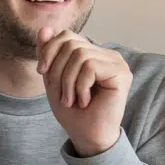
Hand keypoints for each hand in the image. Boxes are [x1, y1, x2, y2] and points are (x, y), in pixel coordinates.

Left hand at [37, 26, 131, 156]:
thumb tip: (44, 28)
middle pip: (71, 43)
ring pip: (80, 55)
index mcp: (93, 53)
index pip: (67, 35)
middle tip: (63, 95)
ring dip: (68, 82)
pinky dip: (80, 86)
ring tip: (72, 100)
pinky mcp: (122, 73)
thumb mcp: (53, 79)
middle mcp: (107, 54)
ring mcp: (117, 63)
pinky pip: (90, 66)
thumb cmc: (74, 112)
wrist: (88, 136)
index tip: (42, 73)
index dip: (49, 51)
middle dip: (58, 70)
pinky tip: (85, 101)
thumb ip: (49, 54)